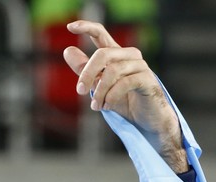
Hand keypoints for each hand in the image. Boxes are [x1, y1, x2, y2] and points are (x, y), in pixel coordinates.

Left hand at [63, 20, 187, 171]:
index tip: (70, 26)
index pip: (101, 34)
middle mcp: (129, 56)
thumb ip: (84, 70)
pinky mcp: (148, 80)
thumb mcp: (99, 86)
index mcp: (116, 56)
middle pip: (103, 54)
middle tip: (79, 91)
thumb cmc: (124, 102)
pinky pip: (124, 83)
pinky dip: (111, 96)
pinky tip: (107, 106)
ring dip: (99, 91)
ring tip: (96, 106)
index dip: (86, 27)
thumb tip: (67, 50)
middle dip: (87, 73)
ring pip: (112, 71)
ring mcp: (140, 67)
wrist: (146, 121)